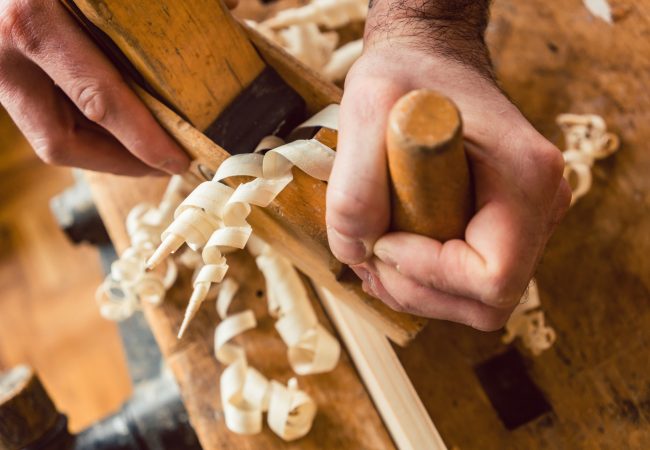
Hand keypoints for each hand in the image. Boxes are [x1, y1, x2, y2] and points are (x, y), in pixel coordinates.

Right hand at [0, 0, 189, 174]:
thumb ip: (152, 2)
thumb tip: (232, 4)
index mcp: (34, 23)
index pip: (100, 99)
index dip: (143, 138)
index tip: (179, 160)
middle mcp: (7, 59)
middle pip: (64, 142)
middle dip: (122, 162)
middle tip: (167, 165)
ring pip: (51, 137)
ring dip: (105, 152)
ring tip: (150, 153)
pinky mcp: (2, 80)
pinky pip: (45, 118)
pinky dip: (88, 130)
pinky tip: (120, 127)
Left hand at [326, 40, 570, 330]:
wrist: (430, 61)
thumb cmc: (407, 74)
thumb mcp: (367, 106)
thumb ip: (355, 185)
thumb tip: (358, 252)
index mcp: (526, 176)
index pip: (493, 276)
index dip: (428, 274)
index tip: (381, 241)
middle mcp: (541, 205)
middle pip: (488, 301)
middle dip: (417, 290)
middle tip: (368, 253)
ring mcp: (527, 221)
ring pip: (478, 301)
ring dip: (416, 291)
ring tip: (372, 251)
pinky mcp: (504, 228)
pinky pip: (470, 283)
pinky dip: (424, 282)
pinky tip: (389, 252)